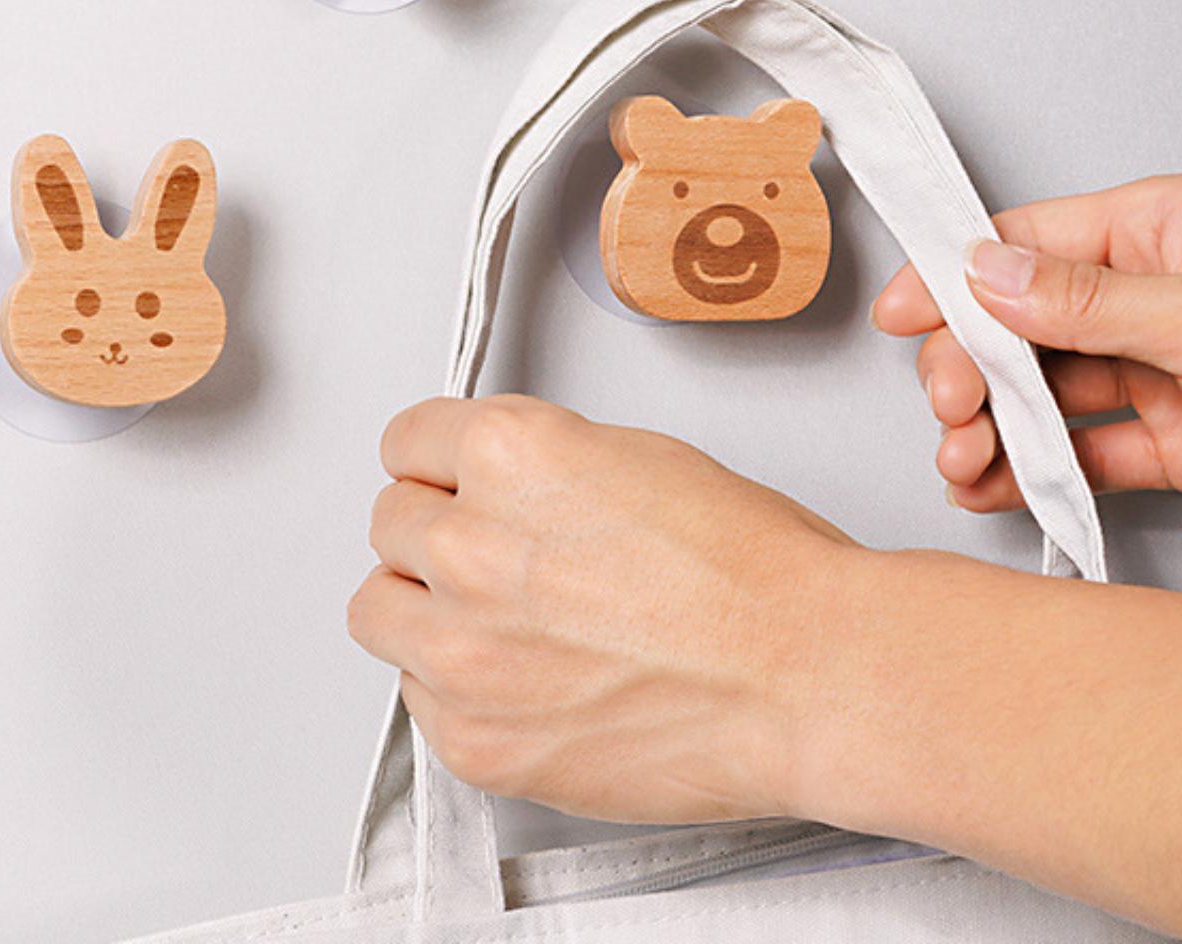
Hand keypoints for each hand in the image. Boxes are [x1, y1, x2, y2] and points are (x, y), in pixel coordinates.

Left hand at [347, 394, 858, 823]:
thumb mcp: (629, 456)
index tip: (446, 479)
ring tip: (487, 617)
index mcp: (507, 454)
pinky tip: (521, 679)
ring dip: (421, 606)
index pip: (406, 442)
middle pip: (388, 522)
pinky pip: (417, 696)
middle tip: (490, 554)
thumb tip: (493, 487)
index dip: (437, 462)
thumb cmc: (749, 570)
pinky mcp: (474, 739)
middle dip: (435, 531)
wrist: (804, 676)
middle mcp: (468, 545)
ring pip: (376, 609)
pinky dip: (454, 687)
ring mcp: (462, 649)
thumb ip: (533, 465)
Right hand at [872, 173, 1181, 509]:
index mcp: (1163, 233)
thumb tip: (986, 273)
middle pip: (1022, 323)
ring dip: (991, 431)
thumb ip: (1091, 298)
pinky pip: (1089, 455)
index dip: (954, 278)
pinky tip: (994, 486)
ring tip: (964, 462)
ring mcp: (1163, 372)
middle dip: (969, 368)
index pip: (1029, 244)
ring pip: (1045, 394)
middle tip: (951, 403)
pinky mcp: (1181, 444)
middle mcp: (1152, 298)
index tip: (901, 313)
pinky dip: (1036, 475)